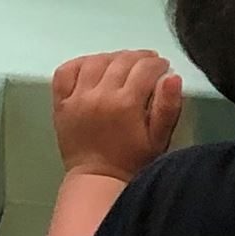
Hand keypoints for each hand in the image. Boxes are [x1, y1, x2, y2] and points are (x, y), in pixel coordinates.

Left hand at [51, 51, 183, 183]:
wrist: (98, 179)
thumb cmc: (132, 160)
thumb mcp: (159, 138)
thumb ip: (168, 107)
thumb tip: (173, 77)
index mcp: (126, 104)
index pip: (145, 68)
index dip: (157, 64)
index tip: (163, 67)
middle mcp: (100, 96)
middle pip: (121, 61)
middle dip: (139, 57)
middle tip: (147, 62)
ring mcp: (78, 98)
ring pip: (95, 61)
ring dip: (112, 57)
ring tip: (122, 63)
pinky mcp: (61, 103)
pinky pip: (66, 72)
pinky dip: (79, 63)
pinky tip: (92, 66)